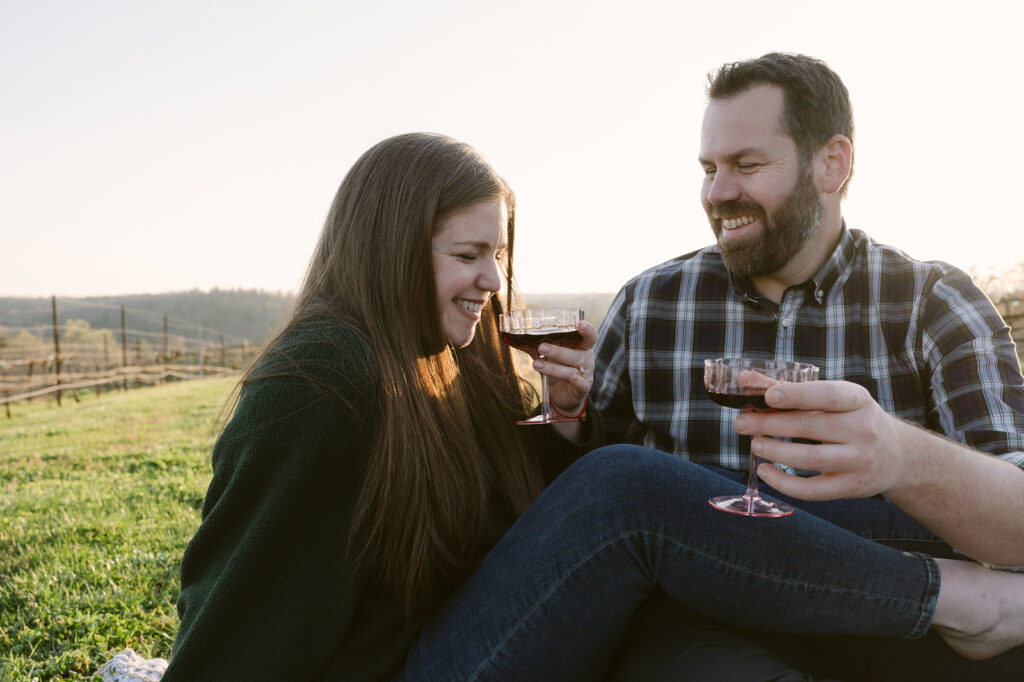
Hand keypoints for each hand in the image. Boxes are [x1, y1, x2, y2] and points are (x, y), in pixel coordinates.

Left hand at [532, 320, 596, 415]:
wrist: (561, 395)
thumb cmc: (556, 370)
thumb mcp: (547, 357)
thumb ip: (537, 347)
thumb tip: (517, 338)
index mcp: (580, 347)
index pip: (589, 336)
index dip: (587, 329)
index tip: (579, 324)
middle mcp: (585, 359)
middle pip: (576, 354)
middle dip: (558, 351)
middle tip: (541, 347)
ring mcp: (585, 374)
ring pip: (573, 369)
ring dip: (554, 367)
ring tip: (537, 364)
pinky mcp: (582, 388)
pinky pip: (582, 384)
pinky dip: (577, 381)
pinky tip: (572, 377)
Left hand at [733, 380, 908, 500]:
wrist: (899, 456)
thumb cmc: (854, 420)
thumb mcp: (834, 398)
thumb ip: (789, 389)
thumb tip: (745, 379)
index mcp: (858, 400)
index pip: (828, 395)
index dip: (797, 395)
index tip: (769, 396)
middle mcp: (863, 430)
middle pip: (810, 427)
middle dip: (769, 424)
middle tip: (741, 423)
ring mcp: (859, 461)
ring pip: (810, 459)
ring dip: (775, 451)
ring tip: (754, 444)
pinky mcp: (851, 487)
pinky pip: (812, 490)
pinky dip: (783, 483)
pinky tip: (765, 471)